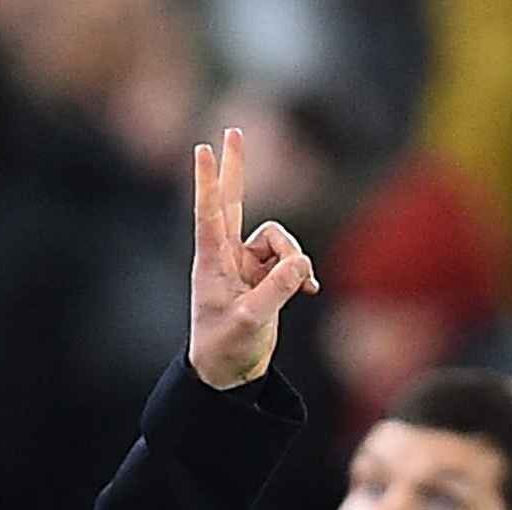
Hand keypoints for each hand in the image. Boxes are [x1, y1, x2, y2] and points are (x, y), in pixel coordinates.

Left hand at [187, 126, 319, 390]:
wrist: (229, 374)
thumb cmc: (226, 349)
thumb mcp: (252, 321)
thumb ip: (276, 290)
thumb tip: (300, 264)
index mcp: (212, 262)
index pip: (209, 213)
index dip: (207, 180)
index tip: (202, 148)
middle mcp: (227, 257)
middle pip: (233, 202)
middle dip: (236, 168)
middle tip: (234, 131)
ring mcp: (246, 266)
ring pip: (279, 241)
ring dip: (294, 259)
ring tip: (300, 286)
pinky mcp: (264, 279)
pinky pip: (290, 262)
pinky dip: (301, 274)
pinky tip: (309, 291)